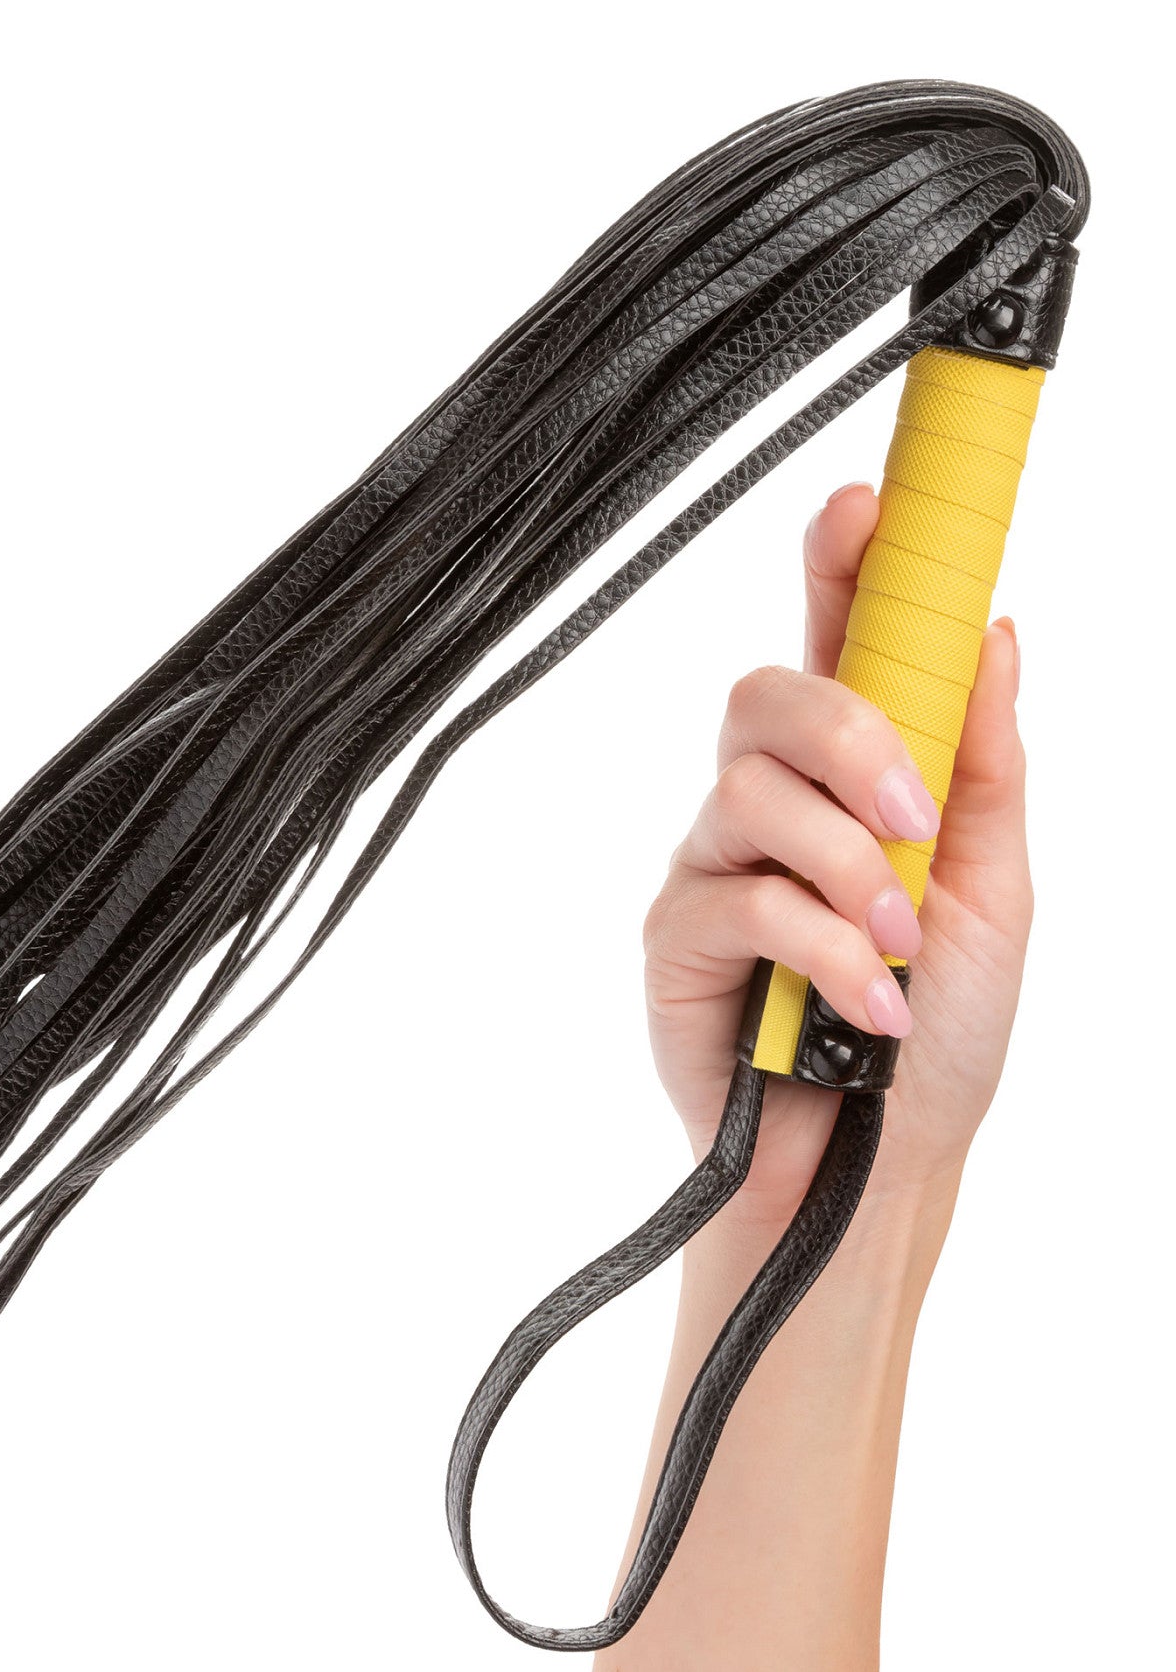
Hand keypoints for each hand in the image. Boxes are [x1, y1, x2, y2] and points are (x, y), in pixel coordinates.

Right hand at [641, 481, 1031, 1238]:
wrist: (882, 1171)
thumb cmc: (944, 1035)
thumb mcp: (998, 888)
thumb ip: (985, 762)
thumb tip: (994, 630)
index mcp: (860, 772)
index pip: (842, 639)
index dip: (845, 561)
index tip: (867, 501)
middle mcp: (777, 801)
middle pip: (770, 690)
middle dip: (854, 735)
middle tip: (920, 815)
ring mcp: (717, 865)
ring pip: (752, 790)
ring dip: (849, 867)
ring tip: (900, 947)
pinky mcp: (673, 938)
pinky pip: (735, 896)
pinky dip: (819, 947)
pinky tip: (864, 1007)